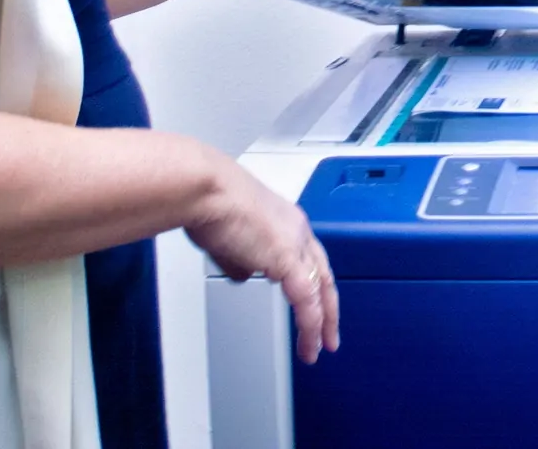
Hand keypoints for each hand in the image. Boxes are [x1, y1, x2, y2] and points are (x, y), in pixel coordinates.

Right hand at [187, 160, 339, 362]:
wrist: (207, 190)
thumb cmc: (210, 202)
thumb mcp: (229, 237)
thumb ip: (242, 258)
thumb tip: (245, 274)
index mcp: (286, 221)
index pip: (310, 257)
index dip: (314, 283)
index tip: (313, 302)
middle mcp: (296, 230)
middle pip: (323, 274)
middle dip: (328, 308)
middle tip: (329, 334)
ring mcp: (295, 243)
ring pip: (319, 289)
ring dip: (320, 322)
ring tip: (316, 347)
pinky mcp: (287, 258)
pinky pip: (306, 299)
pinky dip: (310, 323)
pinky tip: (309, 341)